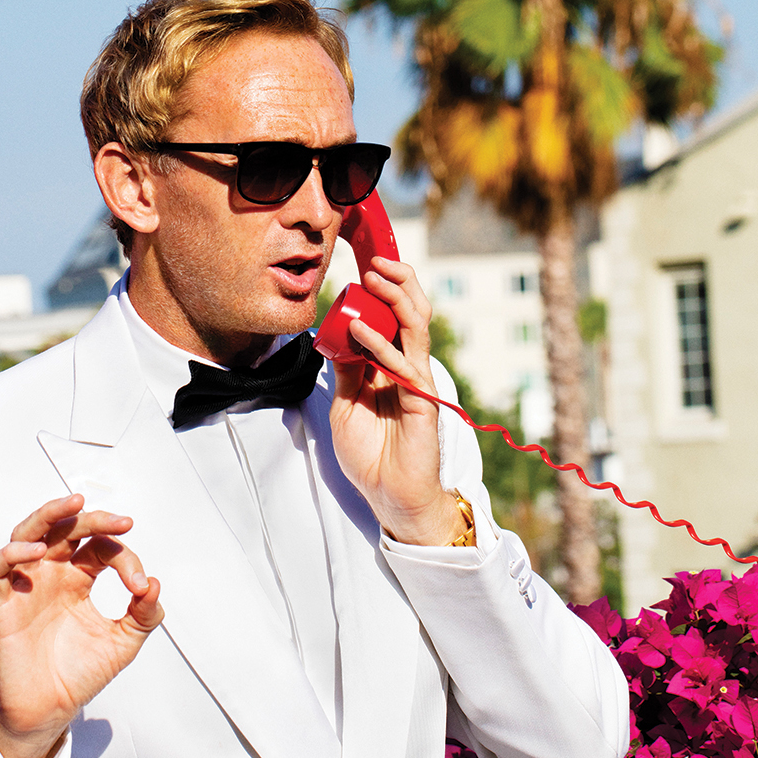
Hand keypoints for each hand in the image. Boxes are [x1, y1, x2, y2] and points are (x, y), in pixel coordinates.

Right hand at [0, 495, 163, 757]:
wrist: (49, 712)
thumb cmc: (81, 675)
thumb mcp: (123, 644)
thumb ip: (143, 615)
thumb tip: (154, 583)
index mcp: (78, 580)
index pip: (99, 548)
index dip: (125, 558)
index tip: (141, 585)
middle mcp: (51, 575)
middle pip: (65, 529)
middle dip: (93, 519)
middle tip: (122, 522)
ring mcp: (25, 586)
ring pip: (27, 533)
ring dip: (49, 515)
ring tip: (75, 505)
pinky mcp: (2, 604)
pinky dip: (12, 553)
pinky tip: (35, 552)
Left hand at [328, 257, 465, 546]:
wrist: (390, 497)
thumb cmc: (371, 455)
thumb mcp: (346, 405)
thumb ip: (346, 371)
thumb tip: (336, 334)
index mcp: (390, 365)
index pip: (391, 316)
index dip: (381, 290)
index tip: (360, 267)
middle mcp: (407, 366)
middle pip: (410, 312)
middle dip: (396, 281)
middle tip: (374, 260)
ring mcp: (416, 380)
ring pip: (416, 326)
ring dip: (396, 297)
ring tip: (373, 275)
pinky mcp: (421, 399)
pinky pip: (404, 363)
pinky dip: (381, 343)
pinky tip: (361, 329)